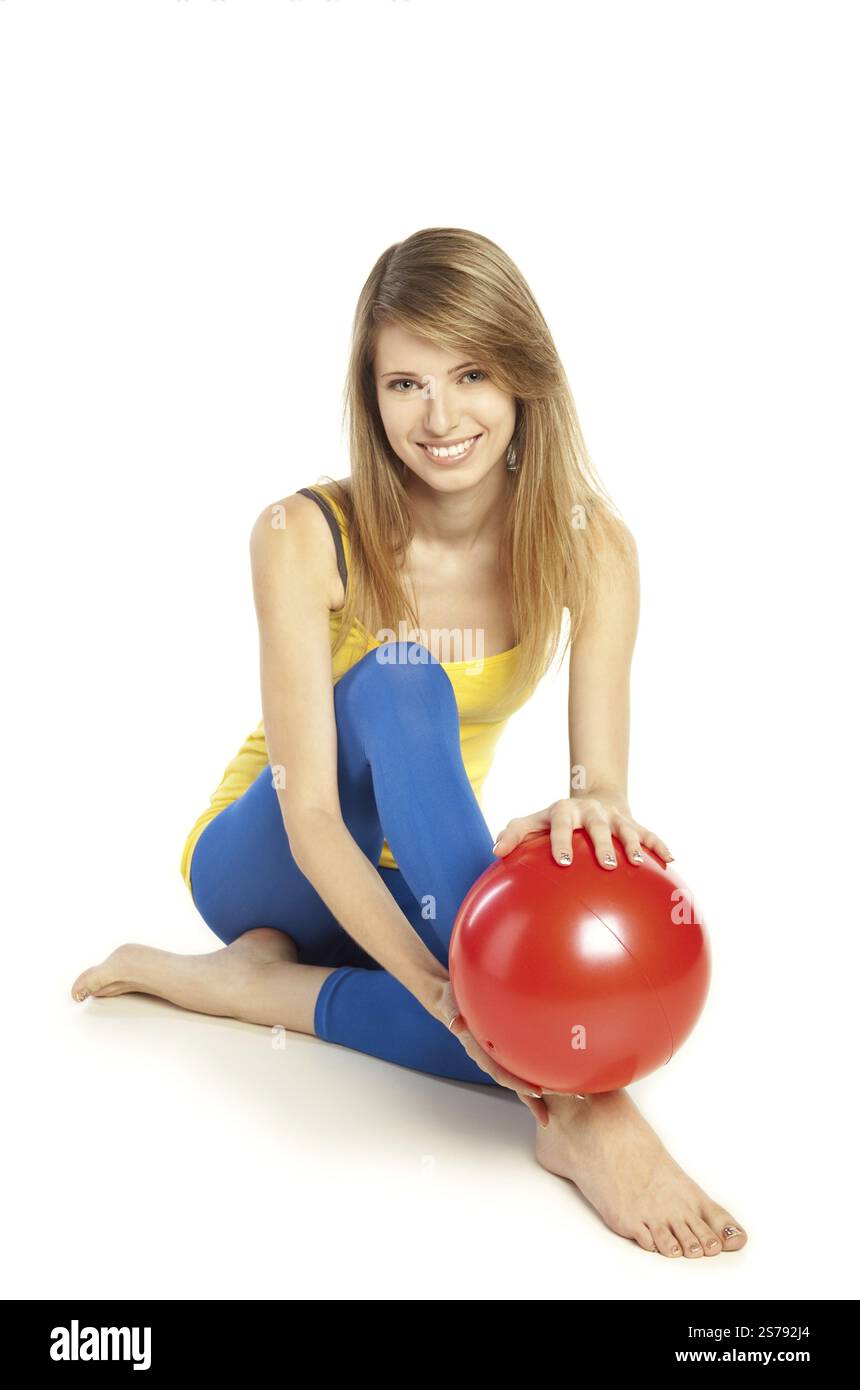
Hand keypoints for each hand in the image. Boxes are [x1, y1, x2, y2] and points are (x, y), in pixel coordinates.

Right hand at [430, 979, 549, 1126]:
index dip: (519, 1084)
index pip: (501, 1074)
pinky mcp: (506, 1050)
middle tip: (561, 1105)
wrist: (452, 1003)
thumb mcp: (451, 1006)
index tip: (537, 1092)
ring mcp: (499, 1057)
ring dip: (543, 1089)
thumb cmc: (452, 1003)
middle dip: (537, 1095)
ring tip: (572, 1097)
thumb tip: (455, 1024)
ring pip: (522, 1077)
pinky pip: (523, 1064)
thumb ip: (453, 1013)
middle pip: (516, 1082)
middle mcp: (492, 1060)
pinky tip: (558, 1075)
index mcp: (481, 1054)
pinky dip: (539, 1072)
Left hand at [492, 792, 674, 870]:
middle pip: (598, 826)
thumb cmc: (556, 819)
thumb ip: (514, 833)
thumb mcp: (533, 822)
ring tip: (638, 863)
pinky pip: (649, 834)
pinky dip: (660, 845)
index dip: (562, 840)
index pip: (561, 824)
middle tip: (606, 865)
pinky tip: (671, 861)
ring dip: (634, 844)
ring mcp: (615, 816)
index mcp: (564, 811)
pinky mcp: (633, 822)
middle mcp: (591, 812)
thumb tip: (495, 852)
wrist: (592, 796)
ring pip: (627, 828)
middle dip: (603, 844)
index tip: (562, 861)